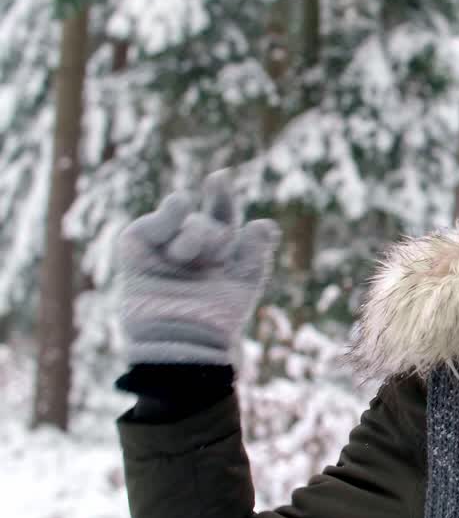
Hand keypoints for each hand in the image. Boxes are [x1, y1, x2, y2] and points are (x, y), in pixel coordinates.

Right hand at [115, 172, 279, 365]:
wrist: (184, 339)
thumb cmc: (218, 315)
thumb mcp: (246, 278)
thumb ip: (256, 247)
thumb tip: (263, 223)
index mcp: (216, 250)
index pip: (220, 213)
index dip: (221, 196)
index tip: (219, 177)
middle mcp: (189, 245)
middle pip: (205, 217)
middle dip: (215, 231)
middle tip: (217, 252)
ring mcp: (163, 247)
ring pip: (183, 220)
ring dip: (194, 235)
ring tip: (190, 257)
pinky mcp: (136, 251)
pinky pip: (151, 225)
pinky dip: (165, 218)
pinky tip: (176, 209)